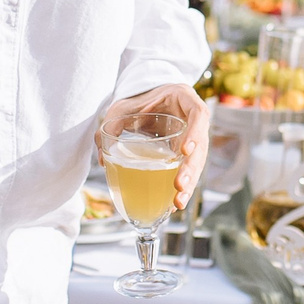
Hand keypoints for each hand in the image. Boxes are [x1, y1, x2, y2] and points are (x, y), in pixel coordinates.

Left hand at [101, 84, 210, 210]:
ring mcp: (193, 138)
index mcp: (184, 100)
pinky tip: (173, 204)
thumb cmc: (138, 100)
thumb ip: (111, 127)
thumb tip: (102, 159)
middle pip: (201, 146)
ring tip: (177, 203)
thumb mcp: (122, 108)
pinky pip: (188, 170)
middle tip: (178, 186)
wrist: (147, 101)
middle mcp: (194, 120)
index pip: (198, 114)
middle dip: (191, 169)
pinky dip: (182, 187)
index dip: (195, 132)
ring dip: (189, 184)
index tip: (184, 150)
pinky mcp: (188, 153)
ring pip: (197, 163)